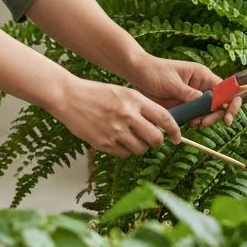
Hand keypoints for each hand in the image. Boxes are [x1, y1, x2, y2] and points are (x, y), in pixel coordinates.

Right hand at [51, 77, 179, 157]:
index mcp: (134, 99)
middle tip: (152, 139)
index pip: (164, 118)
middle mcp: (127, 115)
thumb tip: (159, 126)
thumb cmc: (96, 93)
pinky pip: (124, 154)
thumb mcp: (122, 93)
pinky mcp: (104, 143)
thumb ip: (141, 107)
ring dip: (139, 146)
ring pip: (141, 149)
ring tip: (130, 137)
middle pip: (155, 139)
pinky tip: (116, 139)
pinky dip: (124, 150)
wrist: (69, 97)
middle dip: (157, 141)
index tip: (177, 138)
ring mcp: (115, 130)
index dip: (175, 130)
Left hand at [129, 55, 242, 127]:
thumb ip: (188, 93)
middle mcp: (201, 87)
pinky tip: (189, 123)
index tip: (228, 116)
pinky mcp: (185, 107)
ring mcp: (193, 98)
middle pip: (220, 104)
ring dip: (206, 120)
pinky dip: (196, 122)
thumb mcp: (171, 82)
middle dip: (216, 116)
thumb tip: (205, 102)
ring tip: (194, 123)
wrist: (137, 75)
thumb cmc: (154, 71)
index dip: (231, 102)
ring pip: (209, 113)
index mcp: (202, 75)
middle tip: (203, 123)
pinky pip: (196, 117)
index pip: (224, 89)